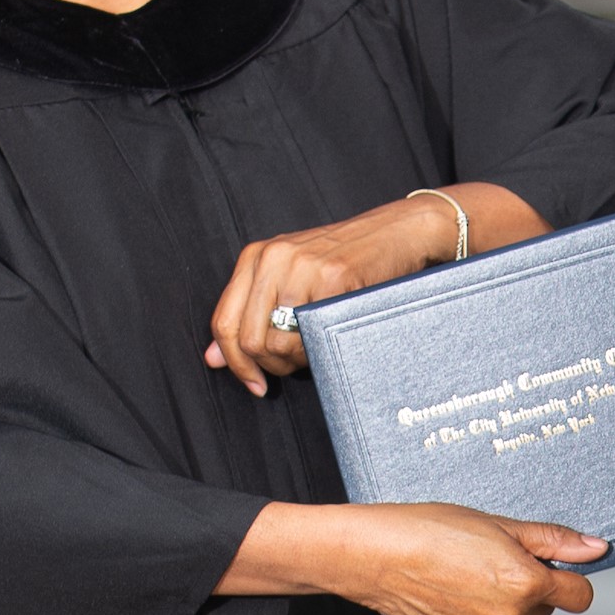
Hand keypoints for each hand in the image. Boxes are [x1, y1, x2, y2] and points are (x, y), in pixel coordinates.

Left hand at [206, 183, 550, 393]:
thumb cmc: (350, 260)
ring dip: (295, 361)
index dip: (234, 362)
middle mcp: (273, 257)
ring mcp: (303, 265)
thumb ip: (252, 312)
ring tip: (315, 349)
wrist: (402, 231)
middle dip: (268, 366)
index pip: (224, 322)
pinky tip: (332, 337)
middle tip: (293, 369)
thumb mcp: (292, 278)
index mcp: (257, 256)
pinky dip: (319, 348)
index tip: (253, 383)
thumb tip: (213, 358)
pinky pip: (311, 334)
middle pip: (247, 338)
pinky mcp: (334, 277)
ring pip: (277, 342)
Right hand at [217, 500, 606, 614]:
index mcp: (525, 586)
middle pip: (543, 607)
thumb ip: (553, 540)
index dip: (568, 576)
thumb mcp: (500, 524)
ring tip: (464, 569)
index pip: (580, 596)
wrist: (375, 555)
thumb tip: (596, 548)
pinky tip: (449, 589)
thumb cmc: (433, 529)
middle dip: (530, 585)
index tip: (550, 562)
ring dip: (500, 600)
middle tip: (494, 555)